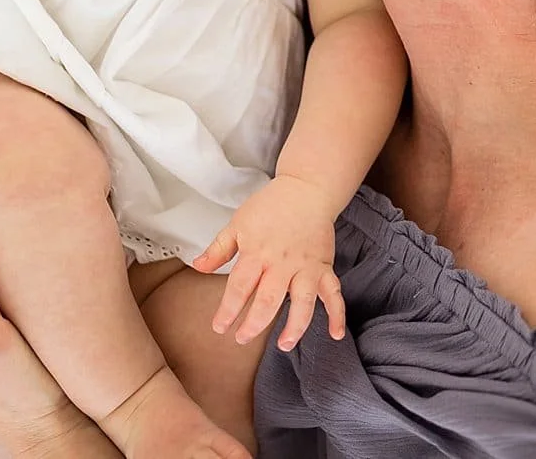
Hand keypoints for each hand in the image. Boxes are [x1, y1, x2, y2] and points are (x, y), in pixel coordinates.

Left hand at [191, 174, 346, 351]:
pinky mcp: (324, 268)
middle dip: (254, 325)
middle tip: (242, 339)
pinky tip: (335, 334)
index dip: (228, 310)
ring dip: (295, 327)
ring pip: (303, 303)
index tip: (219, 327)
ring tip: (284, 345)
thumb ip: (218, 249)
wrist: (306, 189)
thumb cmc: (270, 206)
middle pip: (268, 300)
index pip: (239, 288)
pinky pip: (333, 294)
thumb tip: (198, 267)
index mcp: (257, 253)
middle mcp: (282, 264)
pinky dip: (337, 314)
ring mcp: (306, 267)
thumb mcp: (238, 224)